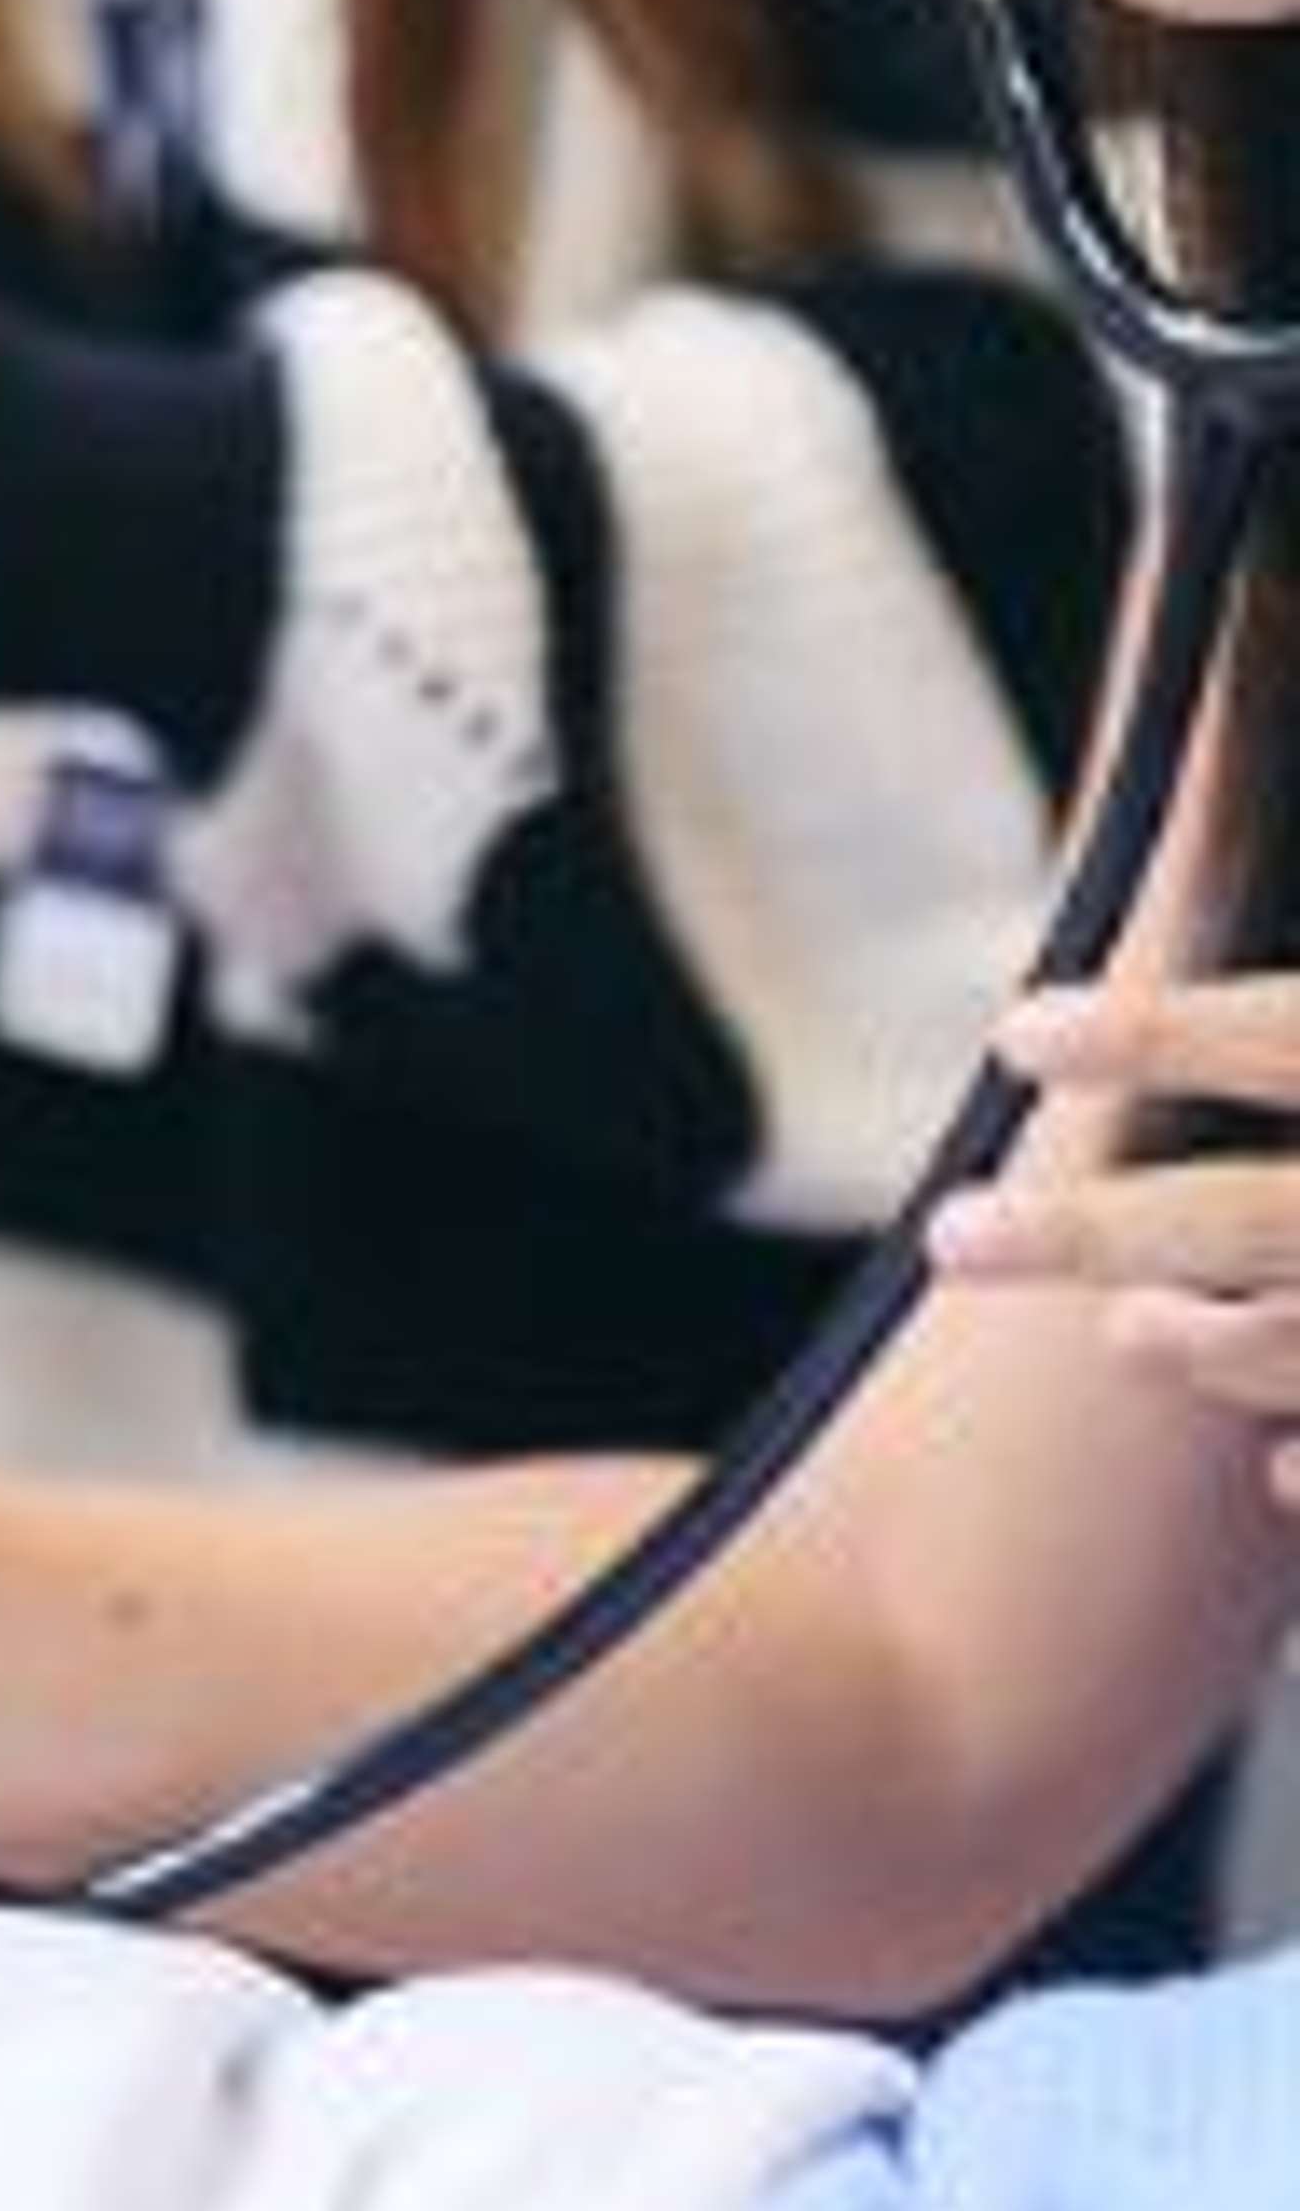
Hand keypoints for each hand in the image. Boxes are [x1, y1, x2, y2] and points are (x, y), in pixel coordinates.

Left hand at [932, 976, 1299, 1491]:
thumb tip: (1279, 742)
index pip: (1280, 1035)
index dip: (1149, 1035)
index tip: (1011, 1039)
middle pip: (1251, 1221)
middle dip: (1089, 1235)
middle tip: (946, 1241)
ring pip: (1298, 1343)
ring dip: (1207, 1350)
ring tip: (1125, 1336)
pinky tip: (1278, 1468)